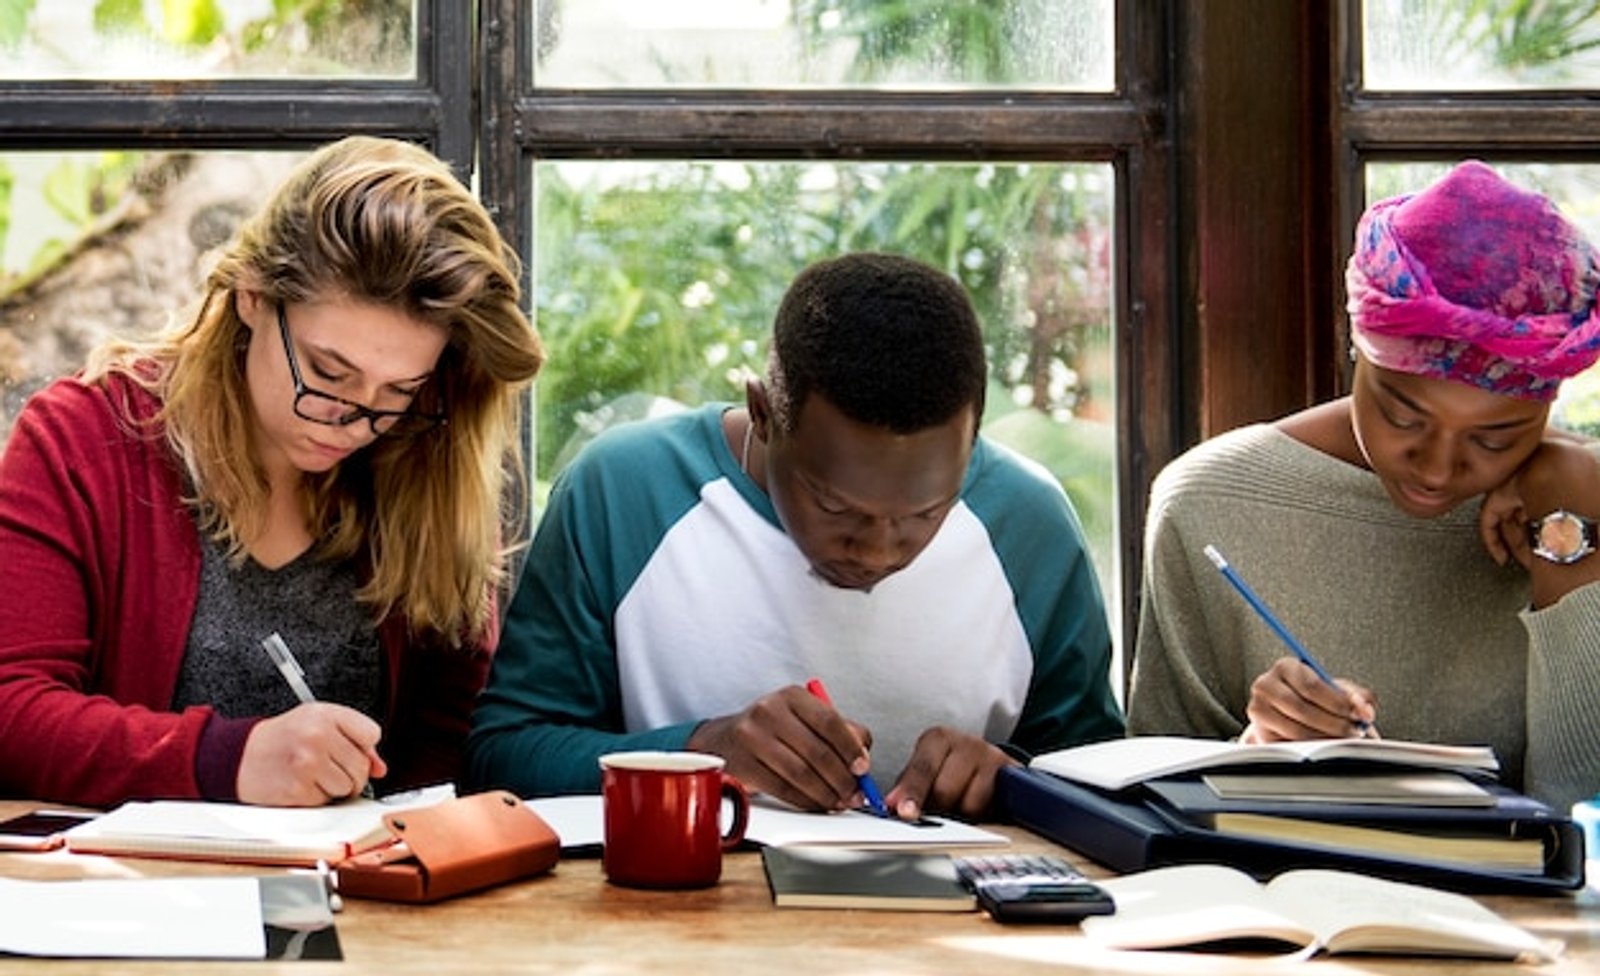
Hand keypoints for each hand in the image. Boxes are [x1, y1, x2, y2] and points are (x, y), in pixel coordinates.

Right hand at [237, 702, 387, 805]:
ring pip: (348, 787)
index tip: (351, 748)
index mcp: (326, 714)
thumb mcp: (317, 723)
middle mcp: (317, 736)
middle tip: (331, 768)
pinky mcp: (298, 789)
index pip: (372, 734)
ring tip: (314, 775)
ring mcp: (307, 763)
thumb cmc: (281, 738)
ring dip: (335, 788)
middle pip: (362, 766)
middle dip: (352, 773)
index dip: (364, 746)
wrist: (238, 755)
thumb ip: (353, 740)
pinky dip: (317, 798)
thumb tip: (379, 768)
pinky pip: (327, 801)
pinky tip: (301, 784)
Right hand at [686, 684, 869, 811]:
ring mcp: (752, 737)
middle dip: (842, 779)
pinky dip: (805, 801)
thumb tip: (863, 758)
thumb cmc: (775, 731)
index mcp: (792, 696)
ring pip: (800, 773)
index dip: (850, 748)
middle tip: (855, 794)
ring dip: (825, 794)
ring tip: (839, 802)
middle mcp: (770, 711)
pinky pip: (782, 788)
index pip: (829, 721)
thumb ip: (840, 732)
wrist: (725, 740)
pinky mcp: (742, 764)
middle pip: (816, 751)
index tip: (863, 769)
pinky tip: (816, 804)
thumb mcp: (805, 720)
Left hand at [884, 727, 1016, 821]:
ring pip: (969, 804)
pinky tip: (977, 806)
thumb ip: (908, 787)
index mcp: (938, 738)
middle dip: (937, 809)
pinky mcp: (1011, 772)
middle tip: (937, 810)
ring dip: (960, 814)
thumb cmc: (949, 770)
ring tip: (959, 805)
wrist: (988, 762)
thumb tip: (893, 807)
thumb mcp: (926, 772)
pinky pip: (991, 807)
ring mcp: (991, 756)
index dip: (913, 792)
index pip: (923, 768)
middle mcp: (967, 742)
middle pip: (945, 791)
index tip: (904, 811)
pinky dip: (981, 815)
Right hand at [1242, 656, 1376, 741]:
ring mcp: (1258, 710)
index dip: (1339, 703)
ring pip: (1296, 730)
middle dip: (1335, 723)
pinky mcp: (1260, 733)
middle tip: (1356, 730)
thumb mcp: (1335, 689)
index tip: (1360, 714)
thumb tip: (1365, 709)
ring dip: (1325, 737)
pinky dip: (1311, 747)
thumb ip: (1355, 696)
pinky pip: (1289, 744)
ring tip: (1343, 738)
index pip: (1311, 687)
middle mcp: (1265, 685)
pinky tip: (1325, 743)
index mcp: (1285, 667)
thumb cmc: (1314, 698)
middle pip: (1302, 709)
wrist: (1288, 712)